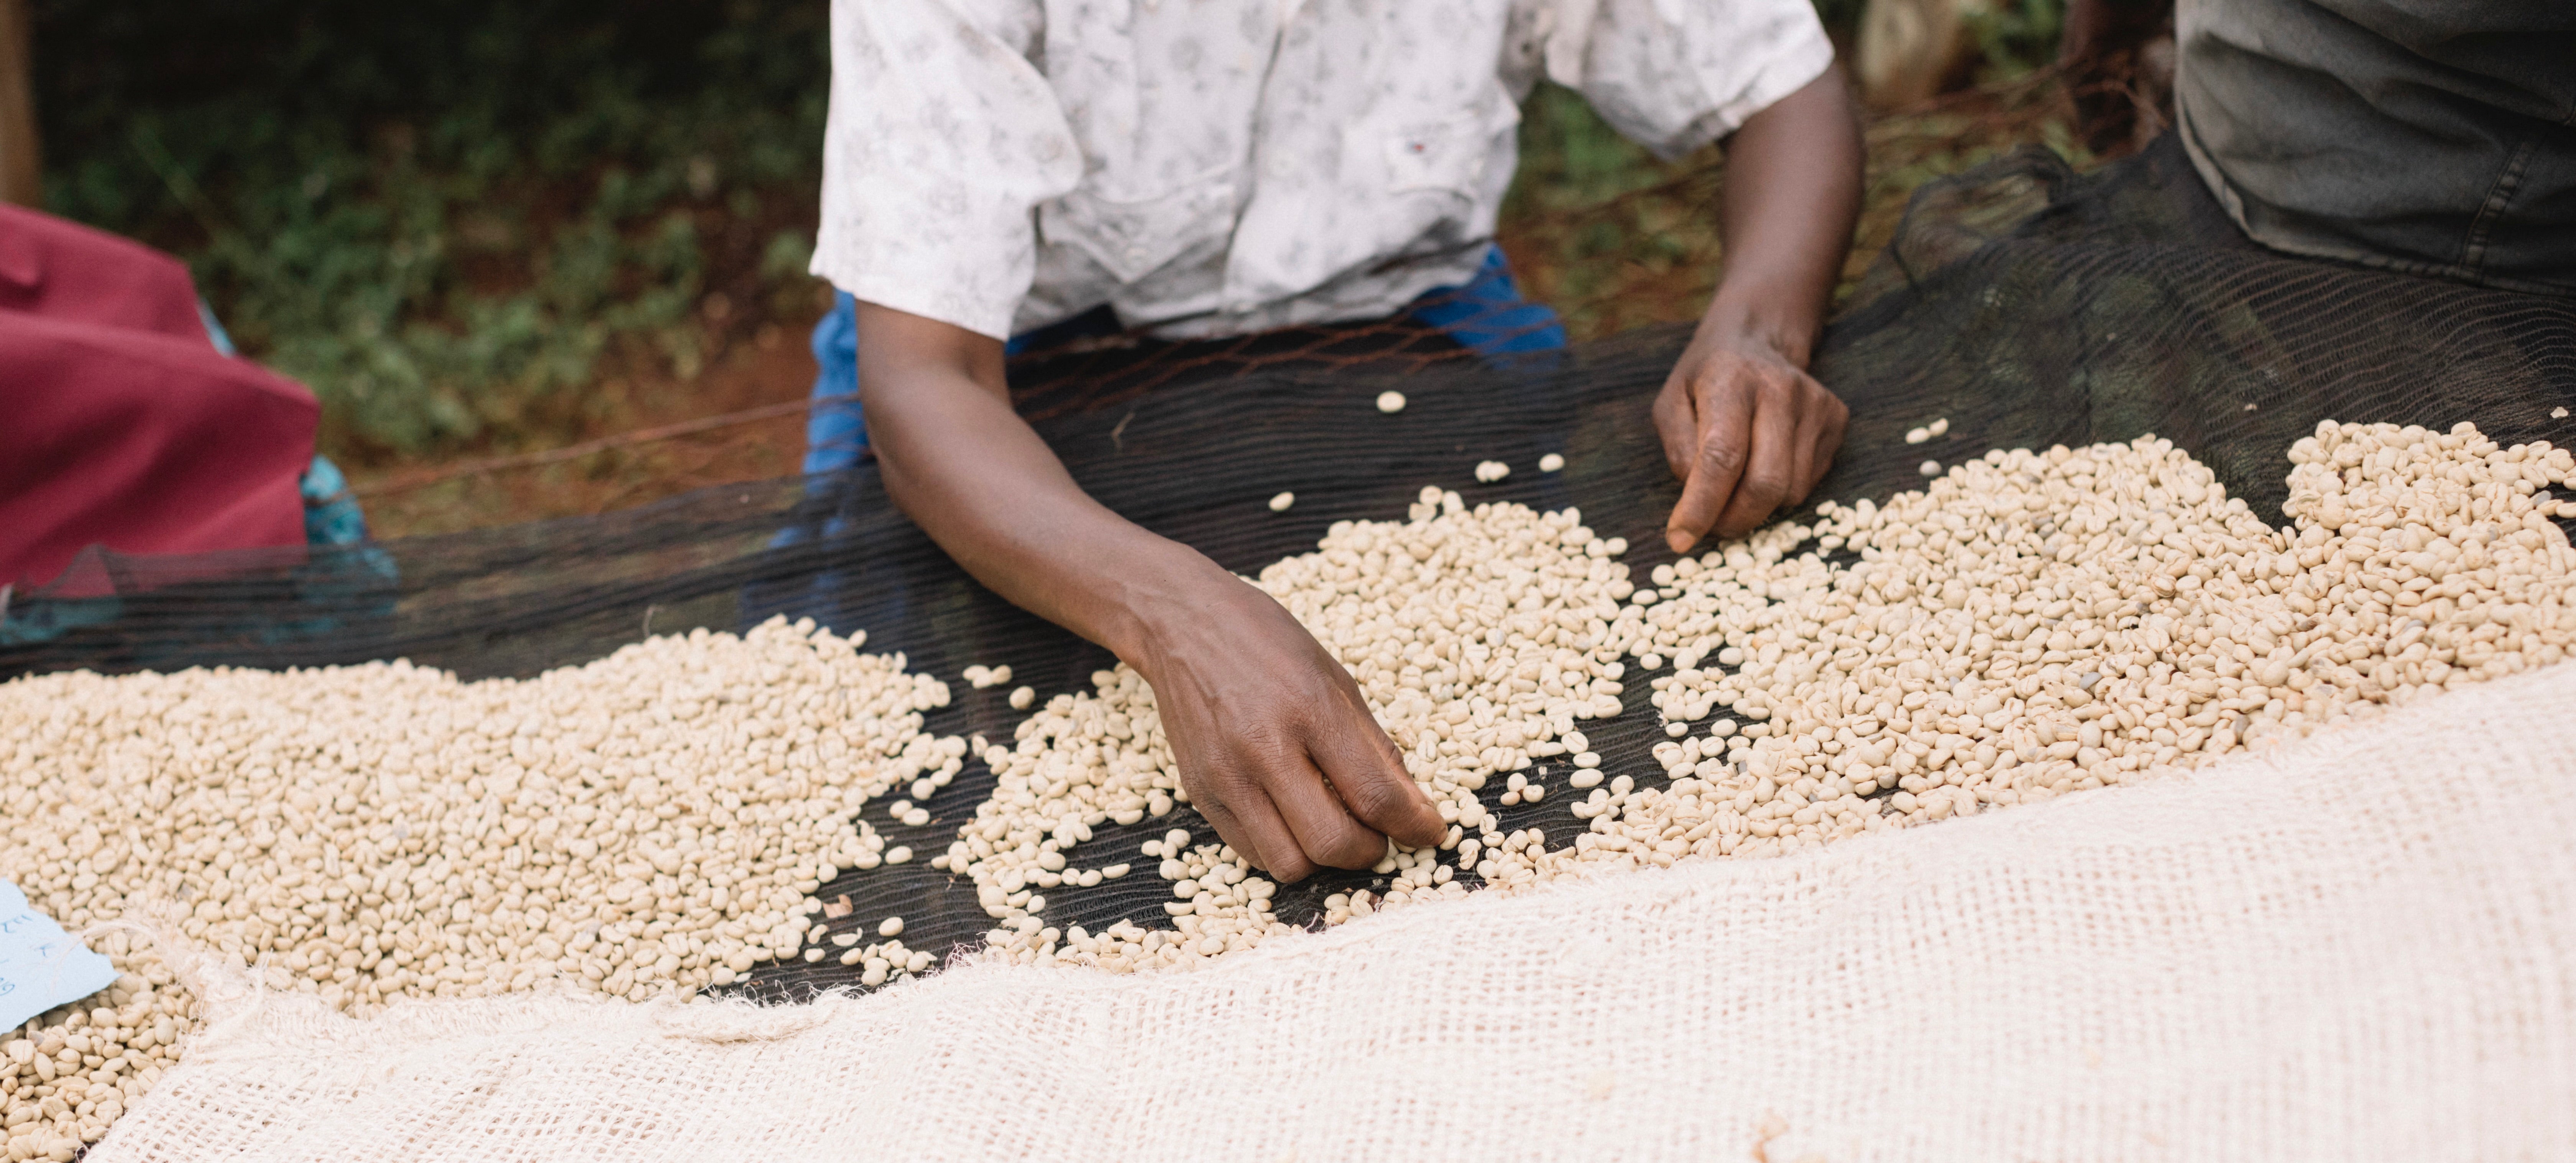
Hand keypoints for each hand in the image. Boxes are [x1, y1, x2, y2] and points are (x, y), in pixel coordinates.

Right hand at [1131, 568, 1447, 881]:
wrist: (1182, 624)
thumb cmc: (1267, 643)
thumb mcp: (1335, 679)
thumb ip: (1375, 747)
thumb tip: (1413, 806)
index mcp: (1309, 709)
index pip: (1374, 794)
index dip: (1414, 826)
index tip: (1430, 833)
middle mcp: (1263, 748)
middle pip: (1332, 842)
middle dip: (1370, 852)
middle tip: (1380, 836)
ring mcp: (1226, 776)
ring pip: (1289, 865)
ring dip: (1324, 860)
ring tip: (1334, 830)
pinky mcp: (1199, 793)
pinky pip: (1251, 853)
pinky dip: (1284, 850)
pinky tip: (1294, 821)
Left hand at [1653, 329, 1847, 552]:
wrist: (1758, 341)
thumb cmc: (1706, 380)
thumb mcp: (1671, 403)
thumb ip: (1678, 451)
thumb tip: (1697, 501)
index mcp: (1731, 380)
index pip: (1721, 457)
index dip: (1701, 507)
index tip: (1680, 539)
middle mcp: (1781, 389)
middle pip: (1764, 483)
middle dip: (1734, 520)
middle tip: (1710, 527)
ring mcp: (1816, 405)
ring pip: (1790, 491)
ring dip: (1756, 509)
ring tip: (1734, 490)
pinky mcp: (1837, 419)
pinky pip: (1809, 484)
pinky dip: (1780, 493)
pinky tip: (1764, 466)